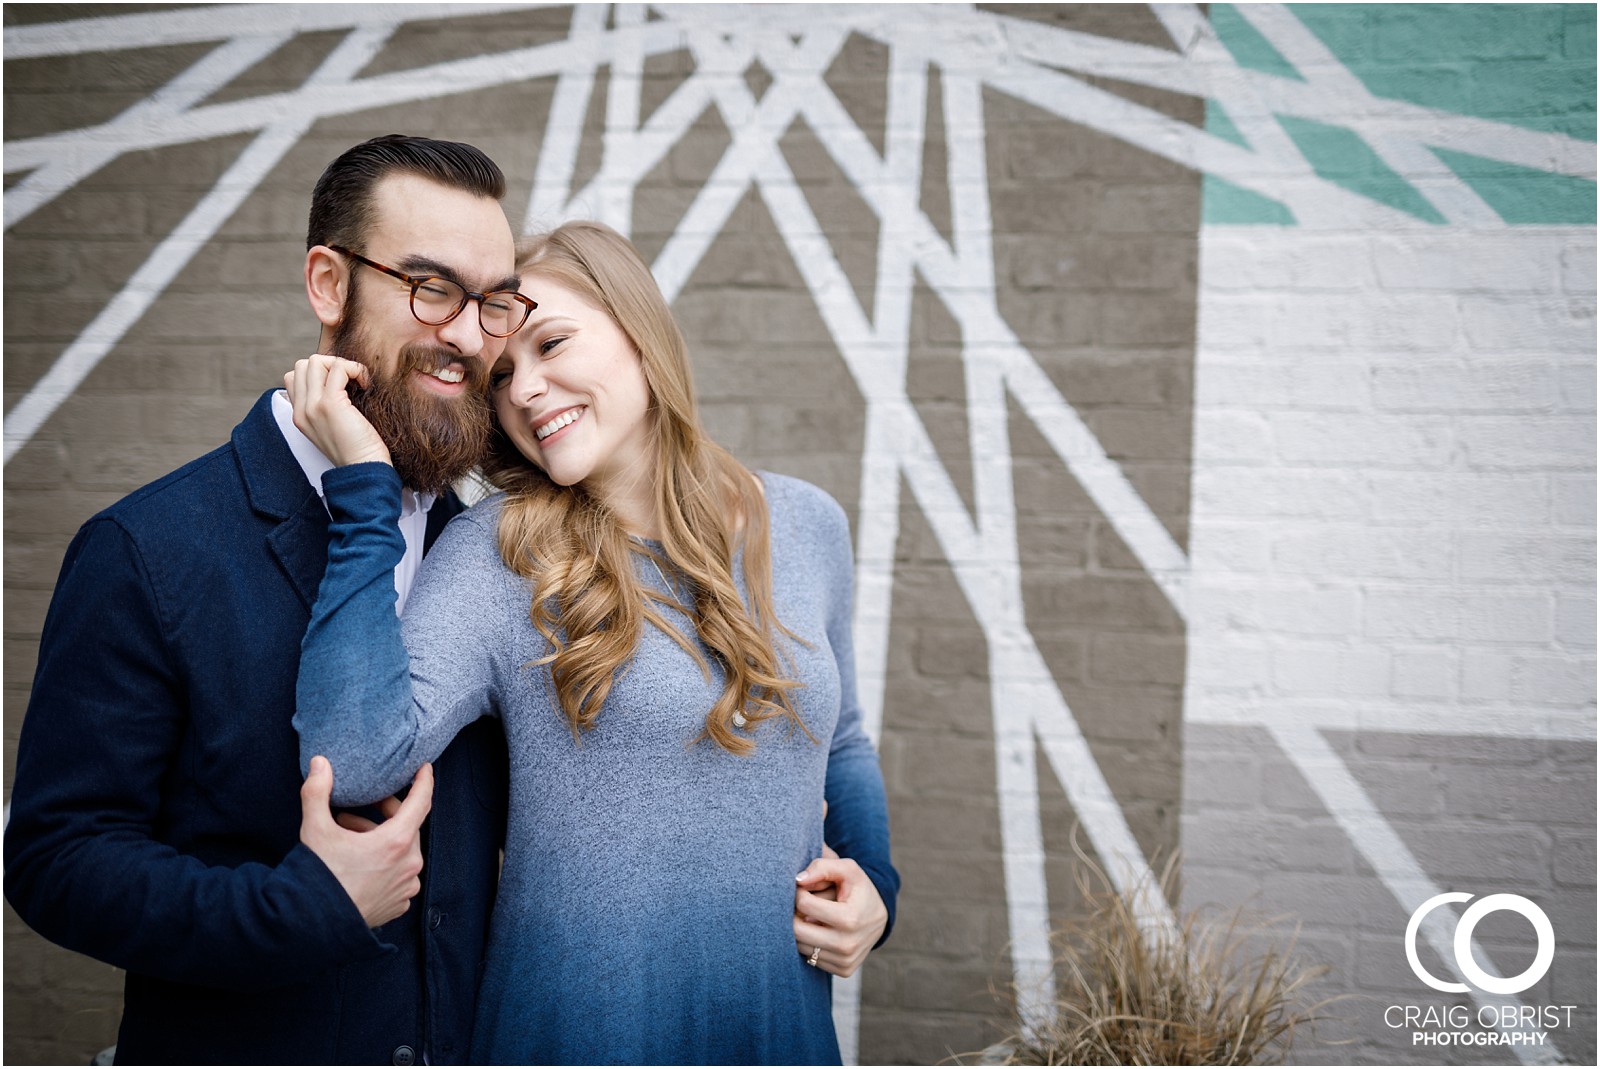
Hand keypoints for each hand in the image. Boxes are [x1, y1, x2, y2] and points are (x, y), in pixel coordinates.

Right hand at [283, 353, 390, 467]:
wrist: (364, 470)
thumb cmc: (358, 449)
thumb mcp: (334, 426)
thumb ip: (326, 406)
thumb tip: (339, 379)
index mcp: (300, 415)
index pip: (295, 376)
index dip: (319, 373)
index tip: (341, 386)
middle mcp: (301, 410)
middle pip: (303, 364)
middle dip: (330, 365)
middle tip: (350, 382)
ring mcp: (312, 406)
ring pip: (317, 361)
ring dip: (342, 365)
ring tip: (357, 382)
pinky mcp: (329, 404)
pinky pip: (338, 368)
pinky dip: (355, 369)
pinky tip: (365, 384)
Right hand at [299, 756, 430, 927]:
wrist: (312, 928)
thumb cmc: (317, 877)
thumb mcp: (315, 830)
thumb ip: (317, 792)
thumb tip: (320, 763)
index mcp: (397, 842)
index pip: (421, 802)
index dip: (424, 782)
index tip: (424, 768)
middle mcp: (409, 865)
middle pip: (408, 826)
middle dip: (387, 812)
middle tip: (364, 807)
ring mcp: (407, 887)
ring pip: (403, 851)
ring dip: (383, 839)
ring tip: (352, 837)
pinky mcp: (400, 905)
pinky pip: (399, 875)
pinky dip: (385, 864)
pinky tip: (361, 865)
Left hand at [793, 850, 887, 977]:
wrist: (880, 917)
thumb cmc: (859, 889)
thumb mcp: (848, 869)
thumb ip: (822, 867)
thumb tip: (798, 880)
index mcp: (849, 918)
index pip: (804, 905)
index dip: (800, 892)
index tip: (805, 889)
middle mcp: (847, 944)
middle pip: (797, 930)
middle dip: (795, 914)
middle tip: (803, 905)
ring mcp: (845, 960)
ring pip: (800, 945)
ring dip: (802, 929)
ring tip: (814, 917)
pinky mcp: (843, 970)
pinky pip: (810, 958)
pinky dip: (811, 944)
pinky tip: (822, 932)